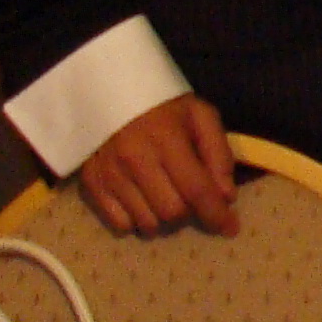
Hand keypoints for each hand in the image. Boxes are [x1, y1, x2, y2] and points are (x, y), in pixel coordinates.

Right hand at [78, 94, 236, 235]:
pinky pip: (119, 223)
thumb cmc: (163, 105)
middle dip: (191, 212)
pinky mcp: (91, 184)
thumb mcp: (200, 116)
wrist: (108, 93)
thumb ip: (218, 154)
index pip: (196, 190)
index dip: (216, 214)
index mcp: (167, 140)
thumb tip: (226, 197)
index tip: (230, 229)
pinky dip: (137, 222)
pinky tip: (144, 203)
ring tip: (168, 198)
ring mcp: (110, 175)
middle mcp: (135, 161)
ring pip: (147, 222)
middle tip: (192, 198)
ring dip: (165, 219)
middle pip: (172, 212)